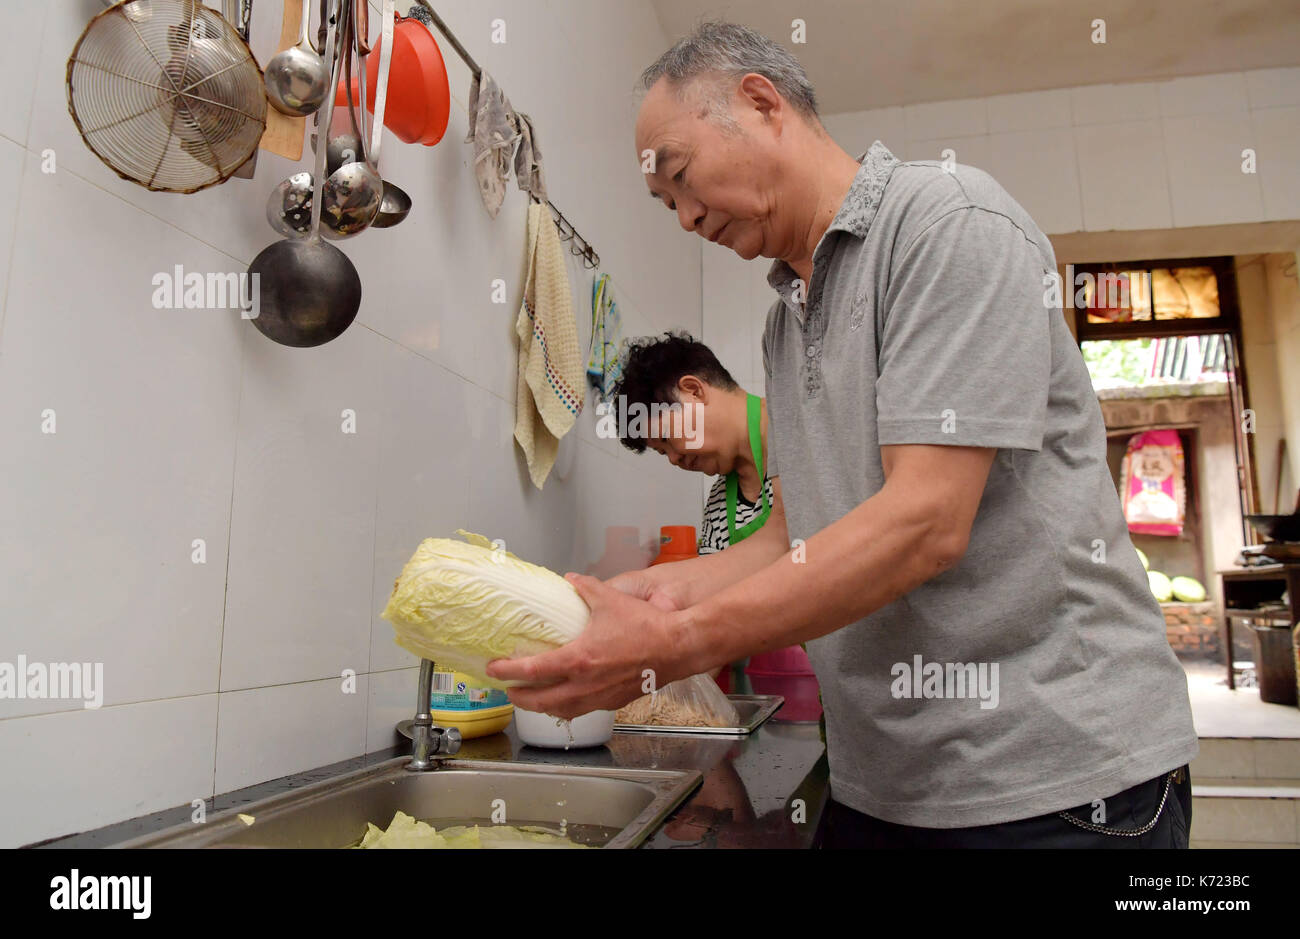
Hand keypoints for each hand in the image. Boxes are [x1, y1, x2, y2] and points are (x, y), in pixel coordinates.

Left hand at [484, 572, 690, 718]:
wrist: (677, 647)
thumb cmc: (646, 626)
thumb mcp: (609, 599)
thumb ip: (585, 588)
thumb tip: (570, 579)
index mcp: (578, 659)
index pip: (531, 672)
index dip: (507, 672)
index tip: (493, 669)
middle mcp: (584, 684)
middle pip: (540, 701)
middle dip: (519, 698)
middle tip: (507, 690)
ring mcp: (599, 697)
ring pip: (561, 711)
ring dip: (542, 707)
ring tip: (532, 699)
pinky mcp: (614, 702)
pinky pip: (583, 709)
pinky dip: (568, 707)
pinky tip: (567, 699)